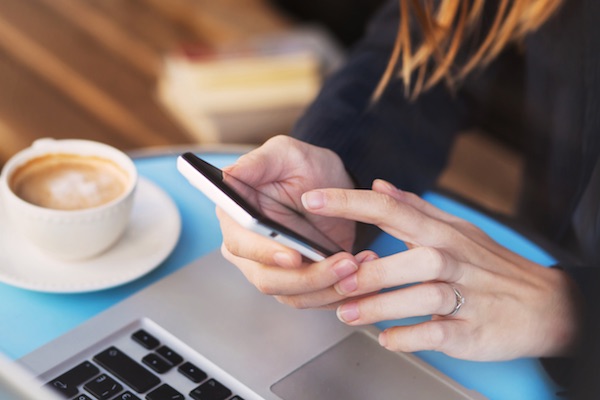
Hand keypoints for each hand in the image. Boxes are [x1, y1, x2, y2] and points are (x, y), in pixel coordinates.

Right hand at [218, 135, 362, 306]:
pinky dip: (339, 292)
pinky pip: (315, 299)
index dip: (265, 254)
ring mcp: (272, 269)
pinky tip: (362, 273)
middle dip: (308, 276)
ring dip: (329, 287)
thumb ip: (257, 163)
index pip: (241, 244)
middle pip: (268, 279)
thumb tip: (227, 175)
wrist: (333, 184)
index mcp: (235, 218)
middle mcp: (248, 249)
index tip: (294, 256)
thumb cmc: (304, 165)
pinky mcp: (299, 283)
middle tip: (345, 263)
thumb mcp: (284, 153)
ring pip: (294, 295)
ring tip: (359, 266)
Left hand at [301, 179, 582, 360]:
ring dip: (381, 306)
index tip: (312, 199)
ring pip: (423, 296)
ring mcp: (466, 296)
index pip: (391, 209)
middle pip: (411, 258)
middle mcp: (453, 260)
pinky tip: (386, 338)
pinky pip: (437, 333)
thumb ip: (413, 208)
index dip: (349, 203)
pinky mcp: (472, 330)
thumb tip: (378, 186)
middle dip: (370, 271)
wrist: (544, 305)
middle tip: (336, 280)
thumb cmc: (490, 265)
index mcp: (442, 233)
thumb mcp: (455, 229)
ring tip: (349, 314)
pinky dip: (408, 337)